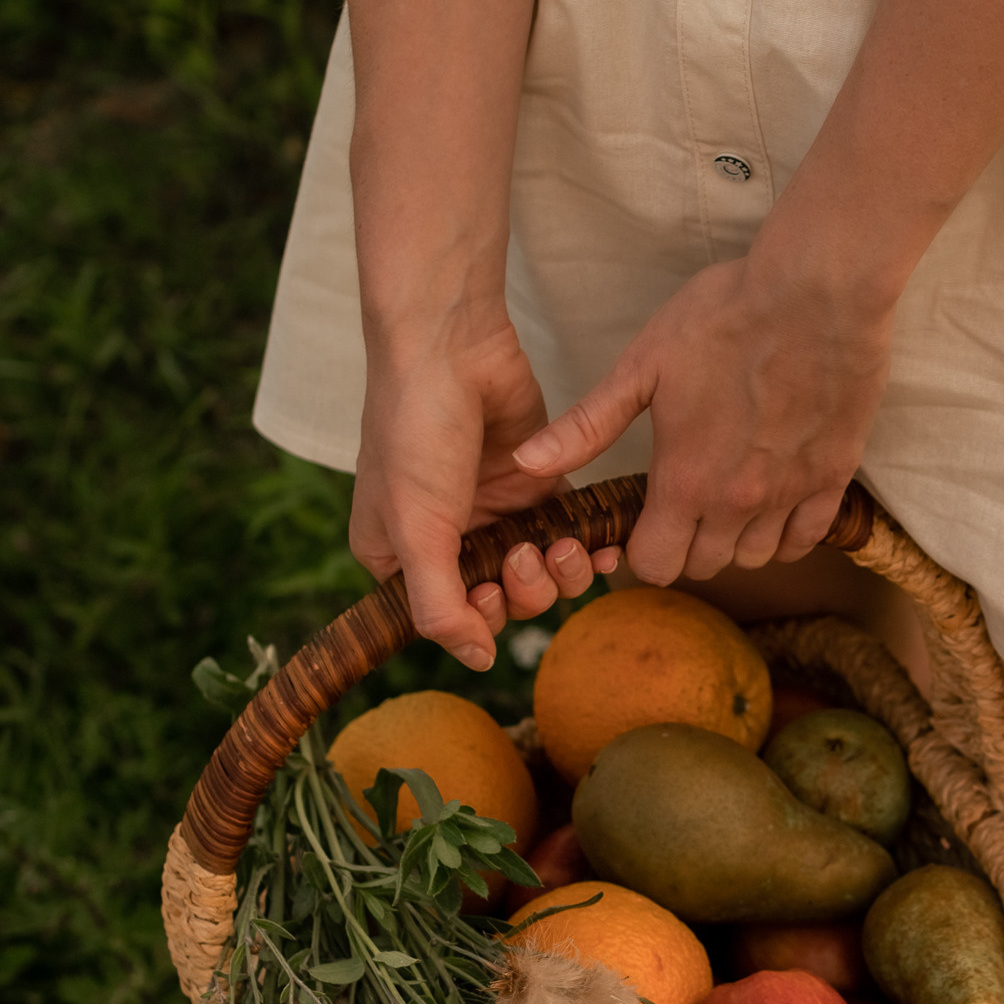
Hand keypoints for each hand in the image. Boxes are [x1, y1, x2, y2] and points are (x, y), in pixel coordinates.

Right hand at [352, 308, 617, 670]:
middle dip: (525, 591)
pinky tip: (604, 550)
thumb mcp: (418, 529)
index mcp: (399, 554)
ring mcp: (494, 510)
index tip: (488, 592)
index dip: (476, 618)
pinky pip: (568, 534)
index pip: (445, 618)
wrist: (449, 343)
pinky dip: (588, 547)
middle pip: (502, 602)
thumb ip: (440, 605)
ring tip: (563, 546)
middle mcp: (446, 539)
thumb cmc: (417, 431)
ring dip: (559, 573)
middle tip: (527, 557)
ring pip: (542, 574)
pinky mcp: (537, 484)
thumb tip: (477, 660)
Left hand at [512, 251, 893, 583]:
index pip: (655, 566)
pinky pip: (805, 539)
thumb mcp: (644, 365)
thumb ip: (588, 425)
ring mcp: (789, 494)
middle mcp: (738, 502)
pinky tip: (773, 498)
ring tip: (727, 498)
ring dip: (735, 540)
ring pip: (755, 558)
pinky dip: (785, 532)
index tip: (644, 520)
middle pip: (705, 567)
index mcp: (686, 481)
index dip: (642, 550)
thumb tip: (525, 463)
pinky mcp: (833, 478)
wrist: (817, 292)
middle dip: (686, 545)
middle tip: (684, 503)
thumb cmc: (725, 317)